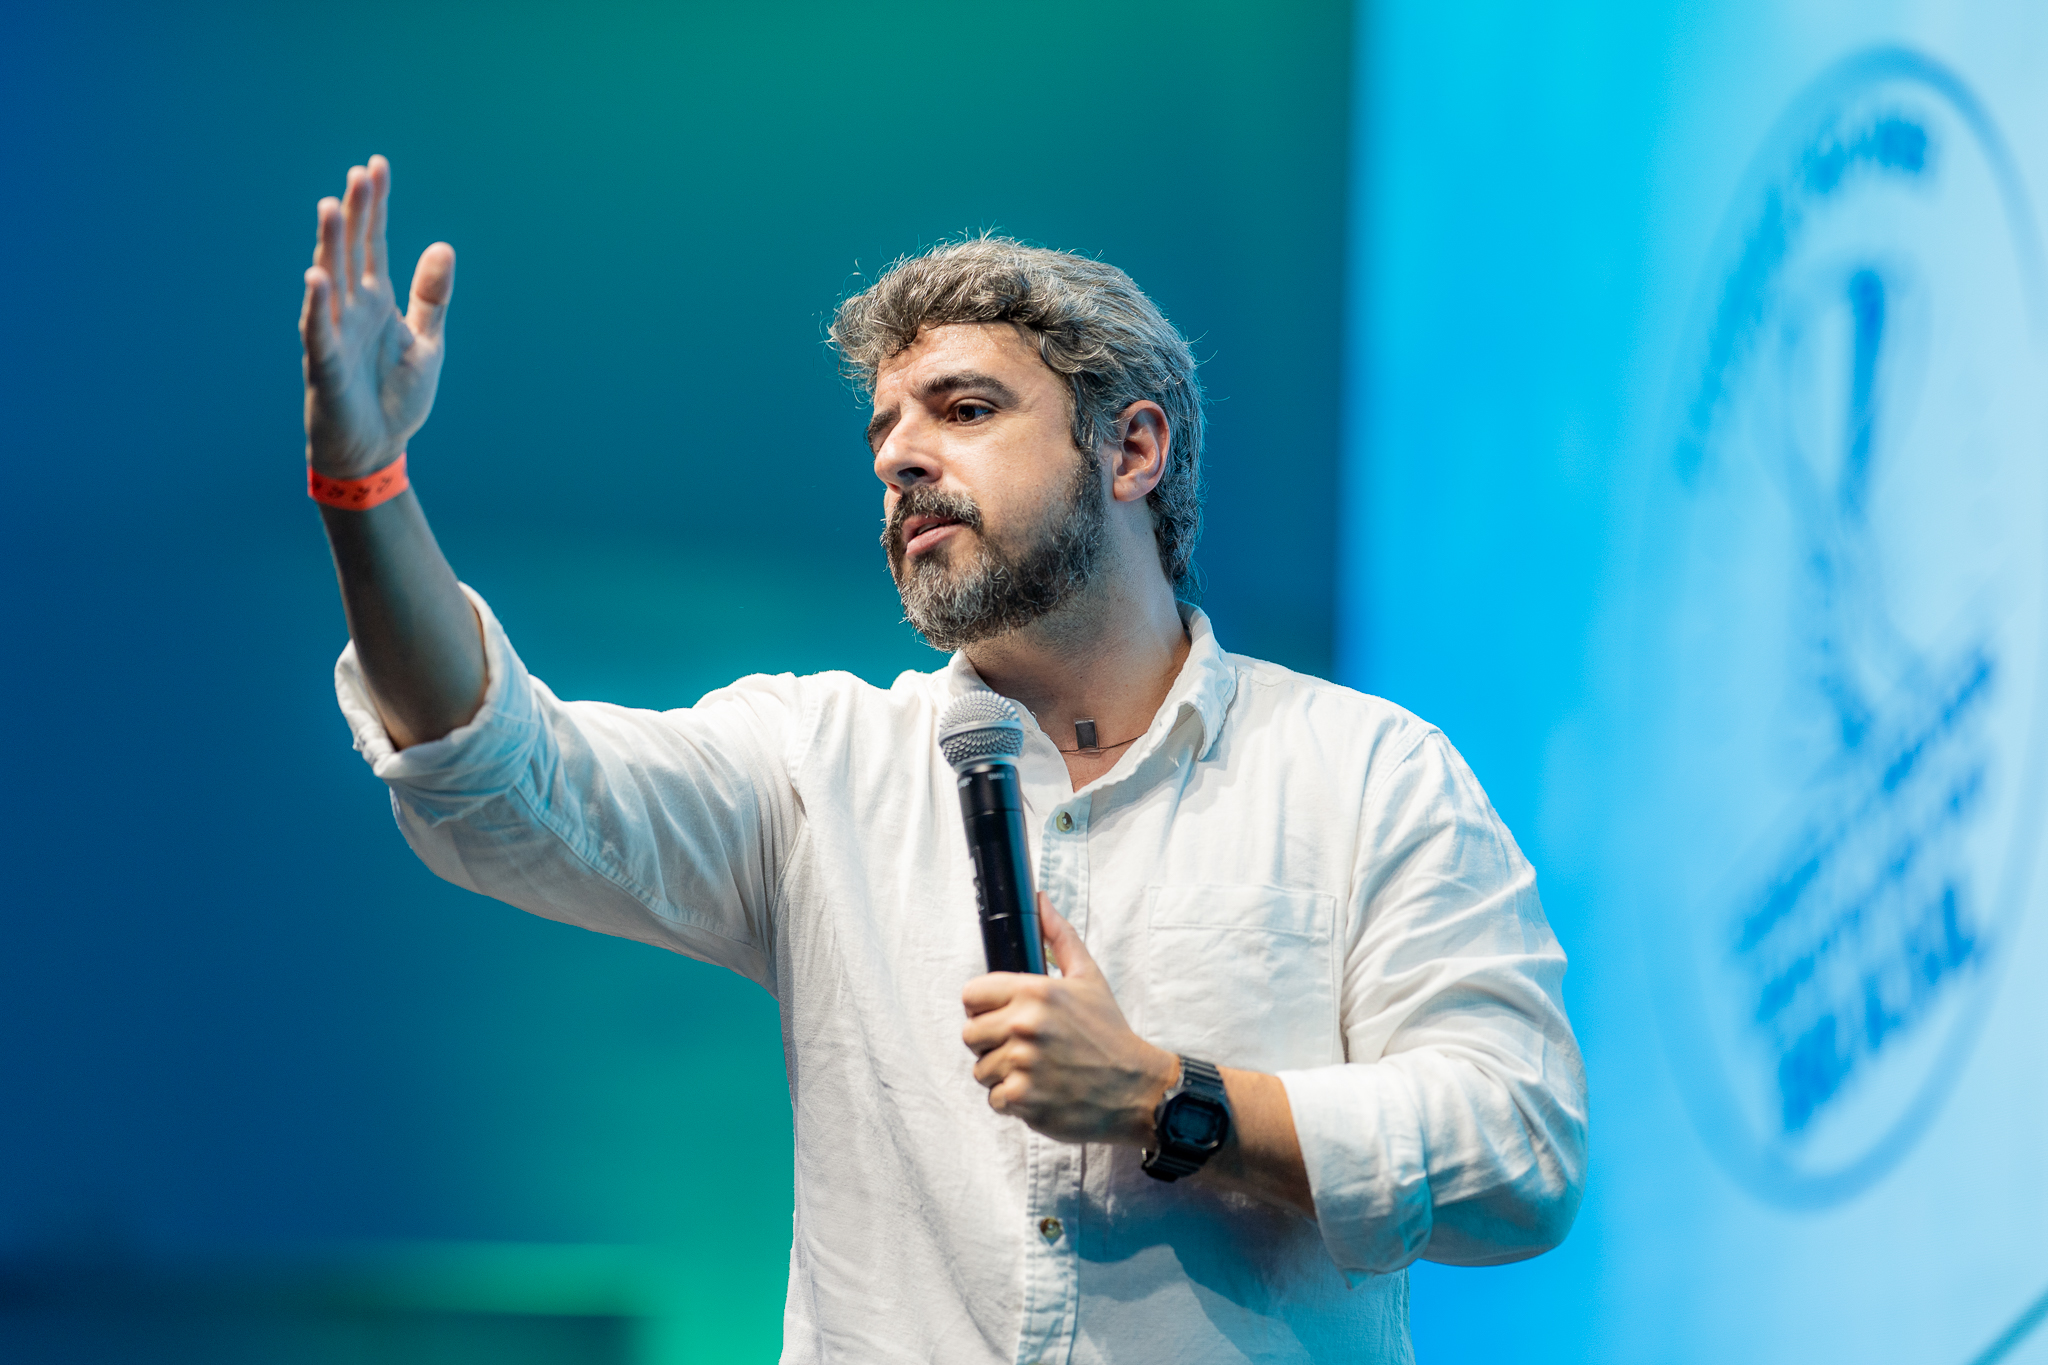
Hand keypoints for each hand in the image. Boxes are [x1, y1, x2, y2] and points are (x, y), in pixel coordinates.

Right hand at [299, 156, 454, 477]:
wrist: (377, 449)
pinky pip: (318, 331)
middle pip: (351, 251)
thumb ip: (432, 298)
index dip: (376, 206)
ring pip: (330, 281)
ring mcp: (335, 333)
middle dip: (355, 213)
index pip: (375, 243)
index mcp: (377, 300)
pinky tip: (316, 277)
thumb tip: (443, 246)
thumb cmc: (395, 396)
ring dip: (330, 245)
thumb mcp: (427, 343)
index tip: (377, 166)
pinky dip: (317, 305)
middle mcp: (351, 309)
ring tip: (331, 206)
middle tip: (359, 173)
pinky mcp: (325, 365)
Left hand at [962, 895, 1178, 1145]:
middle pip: (970, 1033)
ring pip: (981, 1069)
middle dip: (990, 1041)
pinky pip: (994, 1099)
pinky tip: (1040, 1090)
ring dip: (1002, 1073)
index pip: (971, 994)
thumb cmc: (1109, 1033)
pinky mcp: (1023, 1099)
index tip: (1001, 1015)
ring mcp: (1022, 1064)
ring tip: (1035, 1069)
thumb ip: (1059, 937)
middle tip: (1020, 1045)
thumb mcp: (1089, 977)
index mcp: (1035, 992)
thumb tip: (1041, 901)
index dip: (984, 1006)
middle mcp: (1025, 1025)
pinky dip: (1013, 1100)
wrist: (1134, 1087)